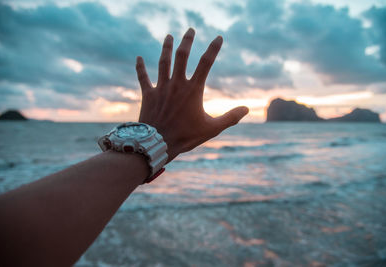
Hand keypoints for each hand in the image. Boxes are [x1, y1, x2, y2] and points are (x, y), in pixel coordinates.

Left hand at [136, 28, 248, 161]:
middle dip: (187, 41)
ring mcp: (161, 88)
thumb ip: (230, 118)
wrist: (158, 143)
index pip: (206, 63)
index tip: (218, 37)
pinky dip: (140, 68)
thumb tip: (247, 110)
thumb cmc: (186, 136)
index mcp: (193, 89)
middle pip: (182, 56)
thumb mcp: (212, 129)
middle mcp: (176, 84)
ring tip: (168, 36)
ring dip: (166, 47)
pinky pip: (143, 78)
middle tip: (190, 30)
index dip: (213, 48)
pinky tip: (139, 58)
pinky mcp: (148, 95)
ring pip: (163, 62)